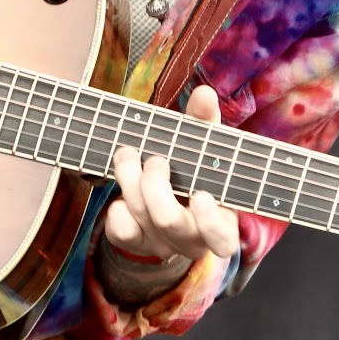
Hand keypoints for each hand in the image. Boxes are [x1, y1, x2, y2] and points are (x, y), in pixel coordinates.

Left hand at [99, 85, 238, 300]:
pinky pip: (121, 232)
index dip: (210, 222)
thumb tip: (204, 95)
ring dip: (130, 181)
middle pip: (168, 221)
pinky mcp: (136, 243)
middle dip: (154, 184)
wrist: (168, 196)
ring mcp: (162, 244)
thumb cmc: (194, 169)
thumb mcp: (204, 146)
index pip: (222, 240)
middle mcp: (191, 239)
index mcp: (219, 221)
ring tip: (127, 154)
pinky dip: (116, 210)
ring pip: (141, 220)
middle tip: (155, 159)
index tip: (200, 195)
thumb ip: (205, 122)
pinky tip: (120, 191)